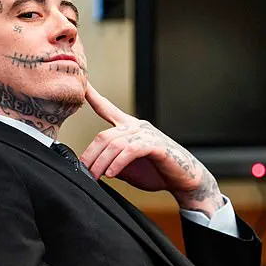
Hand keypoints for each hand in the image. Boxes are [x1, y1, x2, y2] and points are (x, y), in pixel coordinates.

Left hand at [81, 83, 224, 216]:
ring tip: (95, 176)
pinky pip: (130, 151)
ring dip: (101, 162)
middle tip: (83, 172)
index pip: (107, 109)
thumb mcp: (127, 168)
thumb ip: (111, 162)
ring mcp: (146, 134)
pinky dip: (118, 163)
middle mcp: (136, 126)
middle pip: (104, 136)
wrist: (184, 180)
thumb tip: (91, 168)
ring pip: (114, 144)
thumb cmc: (157, 172)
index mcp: (129, 127)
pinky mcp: (155, 145)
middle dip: (90, 155)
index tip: (82, 85)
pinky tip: (111, 174)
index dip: (93, 97)